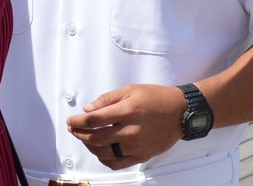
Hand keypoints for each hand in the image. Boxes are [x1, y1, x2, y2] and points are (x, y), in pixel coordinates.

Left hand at [65, 84, 185, 168]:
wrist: (181, 112)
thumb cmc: (156, 98)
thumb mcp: (130, 90)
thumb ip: (107, 99)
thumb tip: (88, 109)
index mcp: (127, 112)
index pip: (94, 120)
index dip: (78, 121)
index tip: (71, 120)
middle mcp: (131, 131)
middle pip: (96, 137)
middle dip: (79, 133)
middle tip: (73, 129)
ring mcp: (137, 146)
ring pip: (104, 152)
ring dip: (89, 146)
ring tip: (84, 138)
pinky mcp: (142, 156)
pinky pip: (117, 163)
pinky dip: (104, 159)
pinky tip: (99, 151)